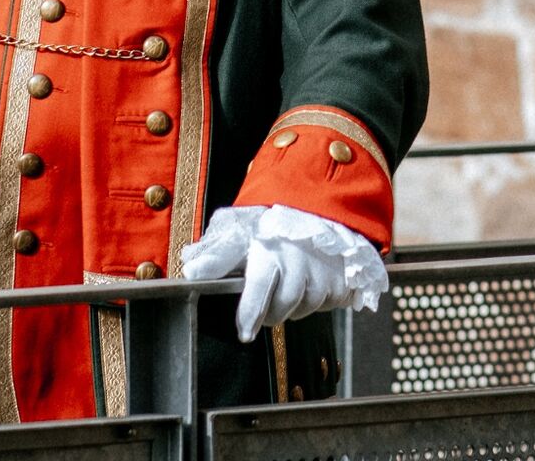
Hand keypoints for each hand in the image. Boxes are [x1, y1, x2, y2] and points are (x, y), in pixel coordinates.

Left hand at [178, 204, 387, 342]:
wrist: (321, 203)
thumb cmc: (273, 221)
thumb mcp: (242, 227)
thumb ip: (217, 250)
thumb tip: (192, 268)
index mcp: (266, 246)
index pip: (256, 283)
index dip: (249, 311)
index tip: (244, 331)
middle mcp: (296, 258)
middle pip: (279, 308)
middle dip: (267, 312)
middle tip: (260, 305)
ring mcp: (322, 269)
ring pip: (303, 308)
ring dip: (293, 303)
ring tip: (289, 281)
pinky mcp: (342, 279)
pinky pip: (327, 302)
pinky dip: (318, 297)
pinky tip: (312, 278)